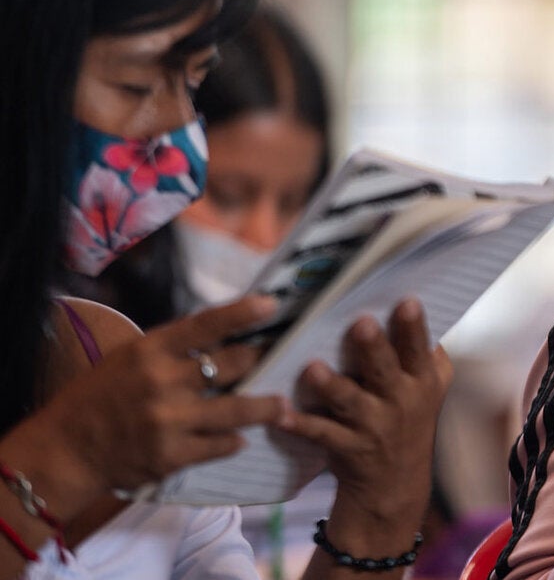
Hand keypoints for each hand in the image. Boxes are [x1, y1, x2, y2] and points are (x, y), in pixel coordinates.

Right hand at [31, 297, 285, 492]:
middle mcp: (163, 381)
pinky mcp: (174, 455)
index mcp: (150, 351)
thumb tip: (220, 335)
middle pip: (233, 364)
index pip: (205, 324)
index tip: (272, 304)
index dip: (242, 313)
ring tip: (282, 406)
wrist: (65, 452)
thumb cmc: (98, 398)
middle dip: (259, 360)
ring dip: (266, 407)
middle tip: (275, 358)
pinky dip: (234, 441)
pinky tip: (240, 438)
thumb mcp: (128, 359)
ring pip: (239, 409)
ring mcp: (171, 420)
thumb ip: (171, 349)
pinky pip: (222, 444)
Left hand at [278, 299, 452, 528]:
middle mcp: (400, 401)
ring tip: (313, 368)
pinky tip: (280, 415)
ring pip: (351, 402)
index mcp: (422, 381)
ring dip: (331, 386)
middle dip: (373, 348)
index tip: (407, 301)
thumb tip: (414, 302)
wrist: (396, 482)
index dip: (414, 326)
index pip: (418, 349)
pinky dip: (300, 425)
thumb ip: (425, 353)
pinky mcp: (347, 448)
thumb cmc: (408, 418)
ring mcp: (373, 426)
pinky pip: (321, 434)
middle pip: (385, 370)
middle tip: (361, 324)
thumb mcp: (429, 388)